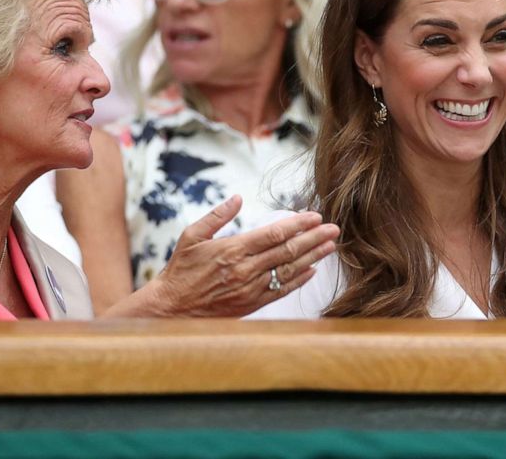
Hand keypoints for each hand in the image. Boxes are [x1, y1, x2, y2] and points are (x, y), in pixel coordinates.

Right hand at [150, 195, 337, 316]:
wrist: (171, 308)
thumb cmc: (180, 270)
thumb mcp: (192, 236)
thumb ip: (217, 216)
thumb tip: (238, 198)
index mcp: (233, 249)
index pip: (274, 234)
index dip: (298, 224)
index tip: (315, 216)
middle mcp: (246, 269)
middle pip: (288, 251)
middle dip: (314, 238)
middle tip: (334, 229)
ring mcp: (250, 289)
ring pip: (289, 271)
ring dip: (313, 257)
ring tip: (330, 247)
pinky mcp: (251, 304)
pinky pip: (281, 291)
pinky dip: (299, 280)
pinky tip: (312, 270)